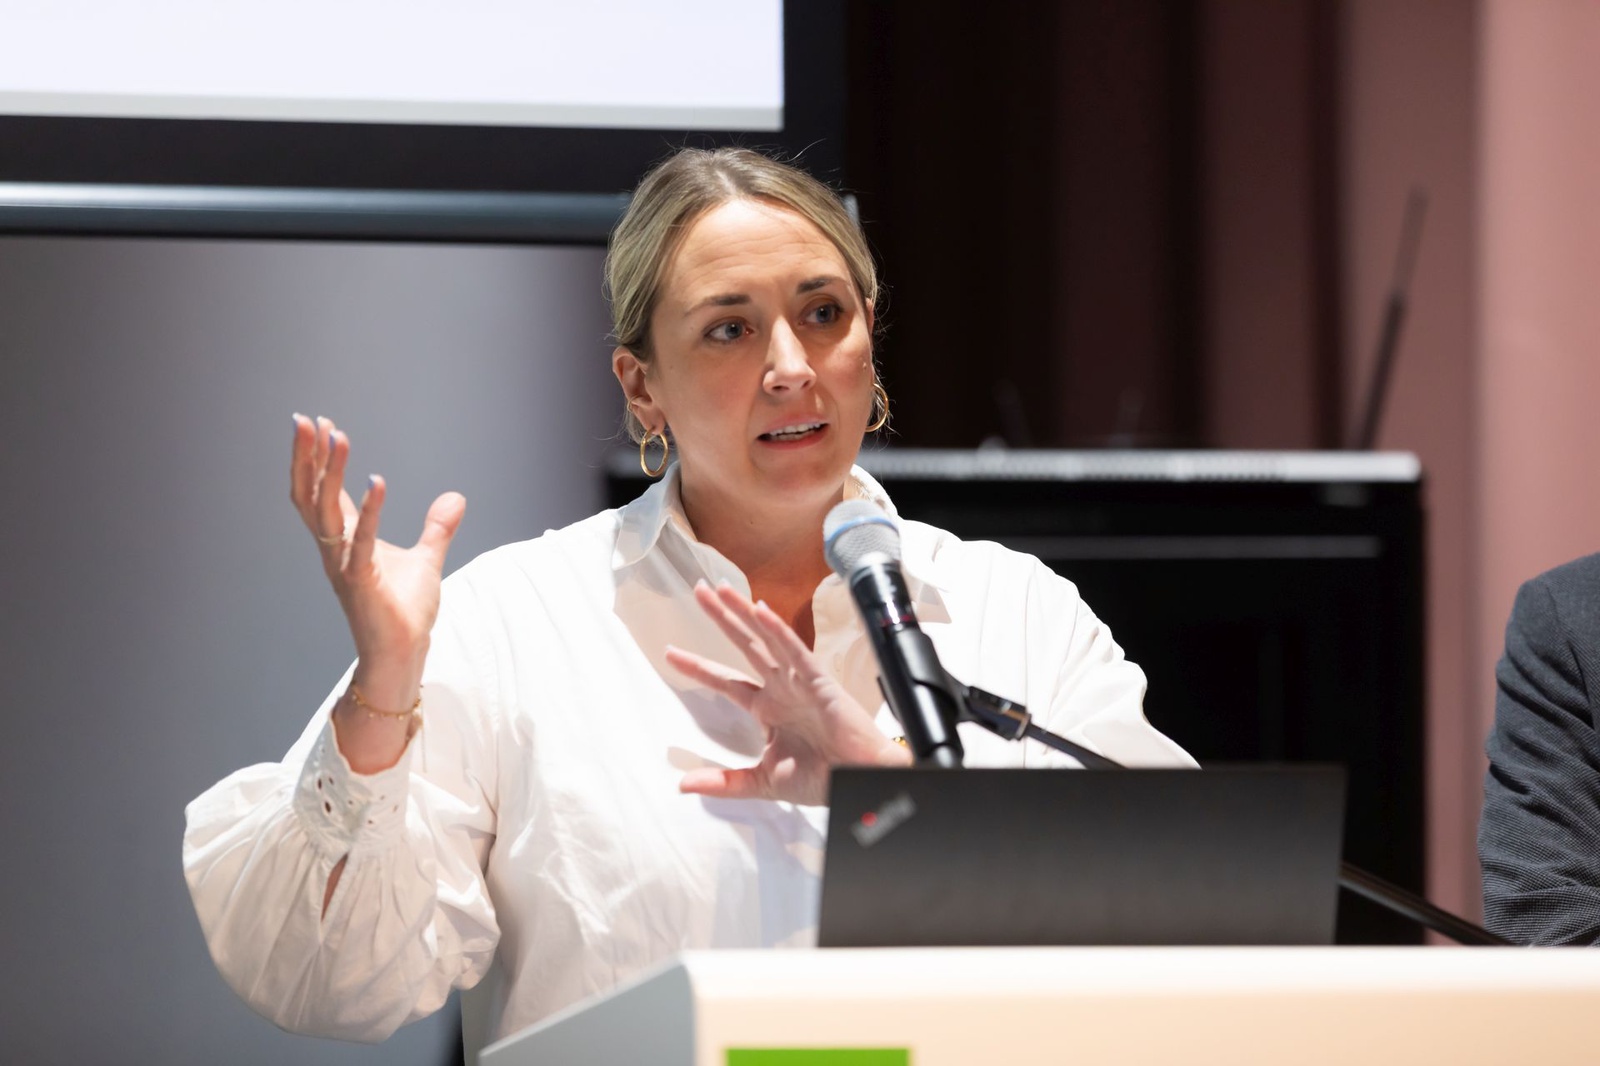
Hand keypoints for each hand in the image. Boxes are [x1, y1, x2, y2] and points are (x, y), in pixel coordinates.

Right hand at [289, 414, 464, 706]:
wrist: (403, 653)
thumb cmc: (405, 611)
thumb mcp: (426, 559)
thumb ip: (437, 528)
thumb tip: (456, 497)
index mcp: (344, 541)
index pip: (323, 491)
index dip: (318, 459)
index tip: (320, 424)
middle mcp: (335, 549)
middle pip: (310, 494)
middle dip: (307, 456)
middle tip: (305, 420)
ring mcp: (344, 564)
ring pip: (327, 511)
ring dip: (331, 472)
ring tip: (338, 436)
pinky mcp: (362, 581)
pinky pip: (361, 540)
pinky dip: (369, 510)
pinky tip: (377, 481)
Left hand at [664, 581, 910, 805]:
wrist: (858, 784)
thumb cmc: (822, 779)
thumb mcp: (762, 781)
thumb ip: (724, 782)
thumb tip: (683, 785)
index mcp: (767, 708)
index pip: (725, 680)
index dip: (698, 666)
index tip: (670, 653)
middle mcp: (780, 688)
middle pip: (744, 645)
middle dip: (721, 618)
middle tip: (698, 590)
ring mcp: (799, 681)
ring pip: (766, 638)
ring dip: (744, 612)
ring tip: (721, 589)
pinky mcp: (819, 680)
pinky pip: (795, 650)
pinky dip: (778, 630)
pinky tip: (760, 610)